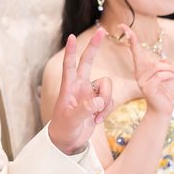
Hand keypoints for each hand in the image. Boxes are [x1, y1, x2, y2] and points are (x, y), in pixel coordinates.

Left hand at [48, 29, 112, 154]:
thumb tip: (99, 100)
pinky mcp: (98, 102)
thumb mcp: (72, 120)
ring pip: (106, 86)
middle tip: (102, 31)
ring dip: (106, 101)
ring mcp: (90, 94)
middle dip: (94, 47)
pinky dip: (107, 110)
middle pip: (88, 62)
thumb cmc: (64, 129)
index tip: (71, 37)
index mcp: (69, 87)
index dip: (71, 51)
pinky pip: (109, 99)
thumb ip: (85, 109)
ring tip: (95, 117)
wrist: (68, 142)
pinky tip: (97, 120)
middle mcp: (80, 87)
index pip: (69, 65)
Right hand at [118, 24, 173, 114]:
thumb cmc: (165, 91)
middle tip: (147, 47)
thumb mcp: (167, 74)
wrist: (164, 109)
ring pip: (157, 66)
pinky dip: (170, 76)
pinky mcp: (147, 87)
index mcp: (142, 68)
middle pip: (139, 53)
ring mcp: (141, 80)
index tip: (122, 25)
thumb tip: (164, 60)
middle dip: (138, 43)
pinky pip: (161, 76)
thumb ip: (164, 65)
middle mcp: (138, 73)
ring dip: (170, 70)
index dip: (130, 37)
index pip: (135, 50)